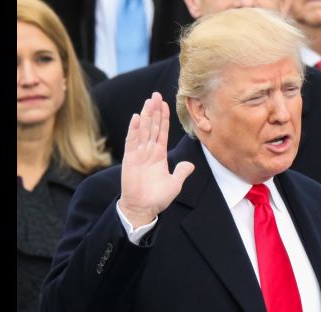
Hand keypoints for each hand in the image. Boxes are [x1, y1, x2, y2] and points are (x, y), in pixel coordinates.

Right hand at [119, 92, 194, 227]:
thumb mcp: (174, 184)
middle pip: (152, 126)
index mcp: (159, 155)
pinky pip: (132, 142)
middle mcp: (148, 151)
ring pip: (143, 130)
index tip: (165, 104)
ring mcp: (139, 154)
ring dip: (146, 115)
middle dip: (154, 110)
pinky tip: (136, 118)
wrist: (143, 208)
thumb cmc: (157, 198)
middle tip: (156, 94)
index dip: (163, 118)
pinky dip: (134, 130)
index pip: (162, 132)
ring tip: (149, 101)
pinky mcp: (130, 159)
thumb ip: (181, 172)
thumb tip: (190, 165)